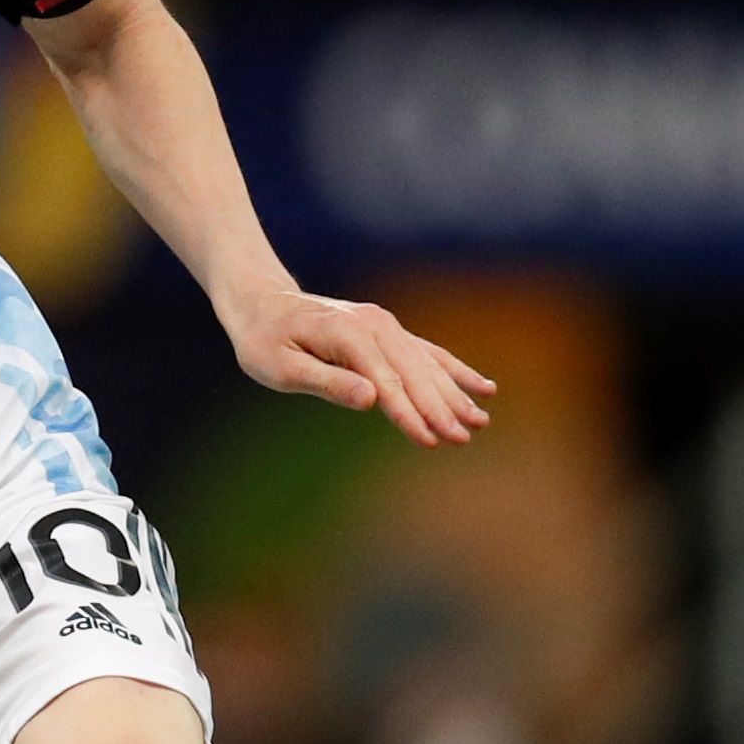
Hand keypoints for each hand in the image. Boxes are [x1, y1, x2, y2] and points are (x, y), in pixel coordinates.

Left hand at [224, 287, 495, 446]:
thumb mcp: (280, 367)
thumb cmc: (263, 340)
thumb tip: (370, 400)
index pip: (386, 382)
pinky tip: (482, 388)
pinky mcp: (387, 332)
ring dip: (455, 394)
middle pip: (414, 373)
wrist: (260, 302)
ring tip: (480, 422)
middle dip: (441, 408)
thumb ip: (325, 382)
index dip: (408, 414)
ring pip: (427, 364)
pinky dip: (454, 372)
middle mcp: (373, 326)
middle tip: (463, 439)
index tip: (429, 441)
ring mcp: (384, 326)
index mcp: (347, 335)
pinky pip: (427, 354)